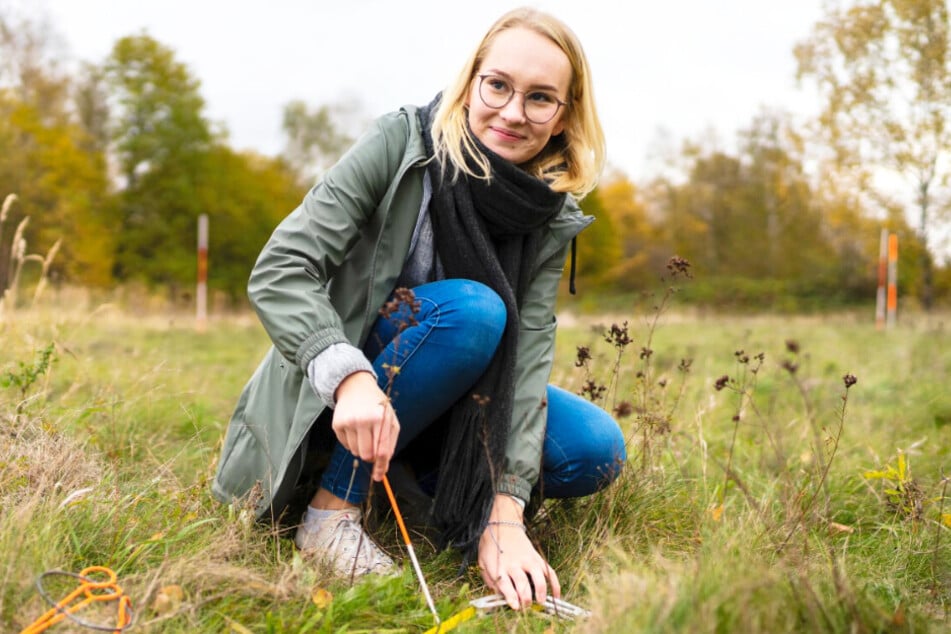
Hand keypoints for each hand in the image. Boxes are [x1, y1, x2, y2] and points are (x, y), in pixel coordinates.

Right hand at [331, 371, 398, 480]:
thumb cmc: (377, 404)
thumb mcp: (390, 418)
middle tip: (373, 448)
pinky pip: (345, 445)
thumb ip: (390, 441)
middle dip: (371, 457)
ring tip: (364, 433)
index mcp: (380, 418)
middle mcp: (363, 420)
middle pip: (367, 455)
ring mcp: (348, 422)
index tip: (379, 477)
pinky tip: (354, 429)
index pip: (381, 450)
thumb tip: (384, 464)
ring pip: (355, 452)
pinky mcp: (337, 424)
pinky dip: (351, 442)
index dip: (381, 466)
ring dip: (361, 448)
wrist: (355, 387)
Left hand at [477, 494, 559, 609]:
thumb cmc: (491, 548)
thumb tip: (501, 598)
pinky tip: (555, 596)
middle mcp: (514, 563)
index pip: (505, 584)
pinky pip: (549, 571)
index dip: (511, 596)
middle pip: (522, 582)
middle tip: (526, 607)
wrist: (503, 526)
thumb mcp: (483, 563)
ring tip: (541, 602)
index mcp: (499, 566)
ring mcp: (528, 559)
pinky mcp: (537, 557)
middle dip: (526, 598)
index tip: (516, 606)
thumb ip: (490, 581)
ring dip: (541, 590)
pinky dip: (554, 584)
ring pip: (538, 576)